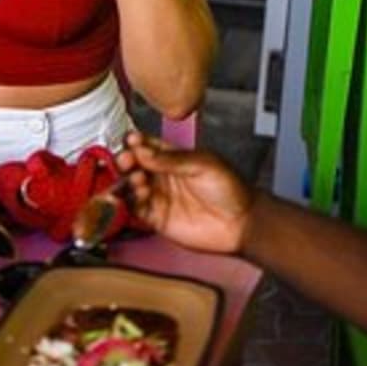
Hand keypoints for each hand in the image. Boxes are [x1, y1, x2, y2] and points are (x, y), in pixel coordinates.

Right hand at [114, 132, 254, 256]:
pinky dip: (127, 204)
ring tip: (136, 180)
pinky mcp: (157, 219)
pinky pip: (134, 210)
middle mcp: (163, 176)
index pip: (146, 146)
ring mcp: (158, 197)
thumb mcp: (203, 164)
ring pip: (130, 187)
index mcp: (173, 158)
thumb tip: (144, 150)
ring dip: (126, 182)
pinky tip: (135, 197)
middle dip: (125, 161)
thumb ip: (172, 158)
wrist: (241, 223)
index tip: (131, 142)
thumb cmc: (231, 190)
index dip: (135, 143)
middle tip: (126, 161)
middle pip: (133, 166)